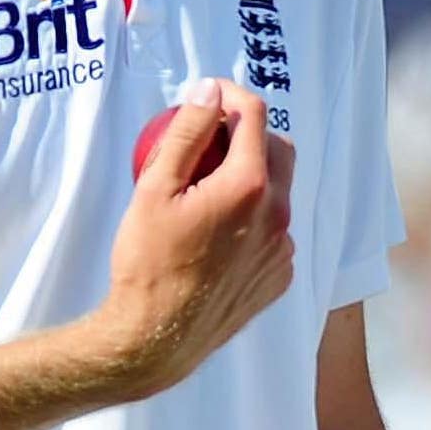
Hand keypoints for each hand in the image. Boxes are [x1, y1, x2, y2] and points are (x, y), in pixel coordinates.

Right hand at [87, 78, 295, 397]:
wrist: (157, 338)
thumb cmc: (147, 262)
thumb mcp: (154, 188)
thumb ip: (186, 132)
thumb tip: (209, 91)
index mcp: (249, 187)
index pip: (254, 117)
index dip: (230, 96)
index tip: (208, 96)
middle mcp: (278, 215)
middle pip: (279, 150)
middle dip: (250, 134)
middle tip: (209, 140)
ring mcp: (283, 248)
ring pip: (279, 193)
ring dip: (253, 178)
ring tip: (209, 189)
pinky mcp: (280, 275)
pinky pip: (274, 231)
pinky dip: (253, 219)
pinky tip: (218, 232)